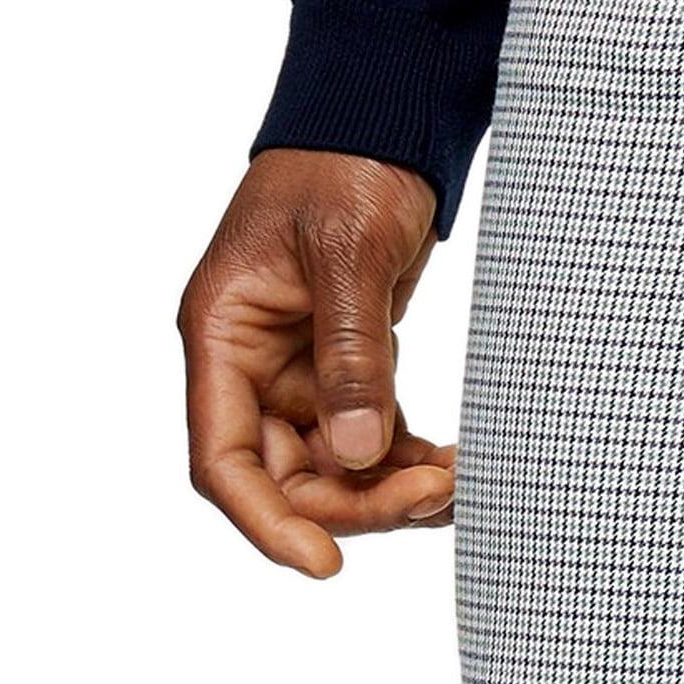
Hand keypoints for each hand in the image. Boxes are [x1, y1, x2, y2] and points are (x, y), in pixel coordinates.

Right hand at [179, 148, 451, 576]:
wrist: (382, 119)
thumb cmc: (347, 165)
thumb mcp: (348, 253)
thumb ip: (352, 354)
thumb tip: (361, 455)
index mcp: (222, 335)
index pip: (224, 460)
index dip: (267, 522)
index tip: (326, 564)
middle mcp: (250, 363)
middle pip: (289, 477)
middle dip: (360, 504)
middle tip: (439, 495)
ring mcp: (298, 371)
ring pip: (337, 469)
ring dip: (393, 490)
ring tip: (460, 480)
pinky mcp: (346, 367)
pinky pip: (371, 440)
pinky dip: (409, 462)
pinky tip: (455, 464)